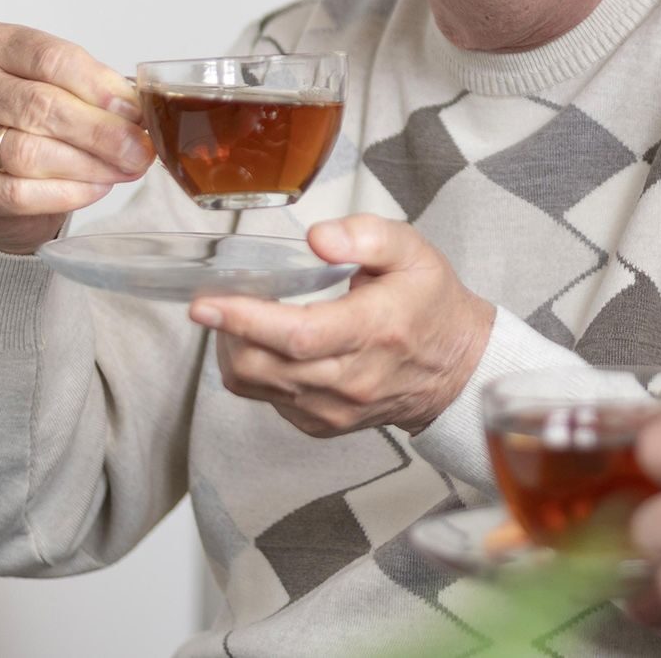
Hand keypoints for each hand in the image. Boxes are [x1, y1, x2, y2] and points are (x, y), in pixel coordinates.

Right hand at [0, 23, 151, 254]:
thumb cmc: (32, 119)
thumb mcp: (60, 87)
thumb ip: (94, 92)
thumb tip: (138, 113)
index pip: (50, 57)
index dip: (98, 86)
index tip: (135, 111)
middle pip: (39, 106)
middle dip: (99, 132)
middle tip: (139, 149)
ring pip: (26, 152)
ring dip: (87, 165)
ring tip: (124, 169)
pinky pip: (16, 192)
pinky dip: (64, 193)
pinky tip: (95, 188)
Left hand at [189, 216, 495, 436]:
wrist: (455, 367)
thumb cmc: (430, 304)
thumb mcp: (414, 251)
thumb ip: (367, 236)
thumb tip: (318, 238)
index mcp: (374, 330)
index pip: (298, 335)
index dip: (246, 319)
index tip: (206, 303)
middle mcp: (352, 379)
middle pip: (264, 365)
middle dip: (226, 332)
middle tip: (216, 301)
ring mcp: (335, 409)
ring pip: (256, 386)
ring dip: (234, 349)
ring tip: (240, 318)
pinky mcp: (323, 424)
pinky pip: (268, 400)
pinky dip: (255, 370)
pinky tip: (268, 344)